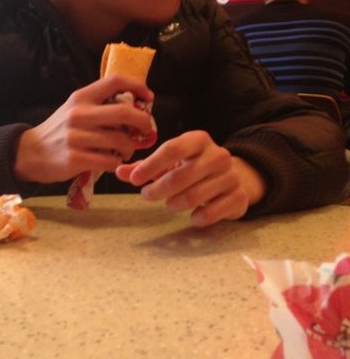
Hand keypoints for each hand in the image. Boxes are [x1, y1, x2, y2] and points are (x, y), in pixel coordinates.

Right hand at [13, 74, 155, 183]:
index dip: (137, 86)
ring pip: (120, 141)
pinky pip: (110, 161)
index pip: (115, 80)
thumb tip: (135, 107)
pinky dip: (117, 162)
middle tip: (146, 130)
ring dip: (130, 148)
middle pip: (124, 112)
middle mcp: (79, 113)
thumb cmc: (60, 131)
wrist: (31, 153)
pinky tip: (113, 161)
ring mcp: (76, 137)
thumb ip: (99, 106)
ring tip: (125, 150)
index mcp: (81, 97)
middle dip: (143, 122)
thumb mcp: (75, 109)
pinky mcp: (75, 159)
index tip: (148, 97)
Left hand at [116, 130, 265, 226]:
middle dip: (158, 190)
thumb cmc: (193, 167)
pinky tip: (192, 216)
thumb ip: (144, 167)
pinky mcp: (239, 197)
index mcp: (199, 140)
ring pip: (194, 196)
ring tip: (170, 204)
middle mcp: (218, 155)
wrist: (233, 176)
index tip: (135, 180)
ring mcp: (231, 176)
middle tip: (147, 195)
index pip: (172, 149)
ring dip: (174, 204)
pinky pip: (212, 212)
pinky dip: (197, 218)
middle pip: (180, 176)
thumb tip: (119, 172)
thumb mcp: (170, 162)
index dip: (151, 166)